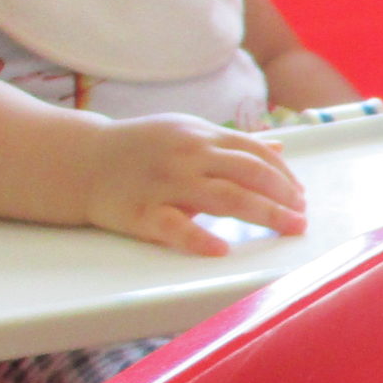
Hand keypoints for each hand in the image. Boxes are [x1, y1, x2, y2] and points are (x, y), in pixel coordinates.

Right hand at [85, 115, 305, 254]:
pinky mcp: (142, 211)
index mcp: (201, 136)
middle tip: (302, 218)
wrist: (80, 160)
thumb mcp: (189, 133)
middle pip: (249, 174)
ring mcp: (165, 183)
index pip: (255, 153)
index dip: (284, 175)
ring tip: (289, 228)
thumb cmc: (142, 149)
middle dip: (283, 196)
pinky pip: (174, 226)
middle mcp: (188, 156)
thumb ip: (234, 144)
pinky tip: (222, 249)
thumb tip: (281, 148)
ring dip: (264, 214)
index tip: (301, 196)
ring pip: (224, 197)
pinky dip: (198, 238)